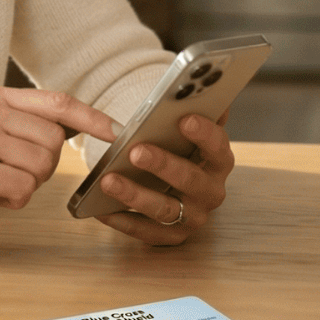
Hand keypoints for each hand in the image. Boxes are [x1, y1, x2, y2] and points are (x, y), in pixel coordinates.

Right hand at [0, 86, 118, 250]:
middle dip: (44, 167)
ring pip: (42, 167)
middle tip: (14, 173)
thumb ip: (28, 124)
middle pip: (53, 141)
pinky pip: (24, 189)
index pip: (56, 101)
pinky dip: (14, 200)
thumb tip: (80, 124)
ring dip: (27, 185)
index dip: (91, 117)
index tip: (116, 131)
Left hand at [94, 112, 233, 245]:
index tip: (184, 119)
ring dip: (135, 194)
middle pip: (190, 180)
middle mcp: (210, 192)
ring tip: (108, 179)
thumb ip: (196, 108)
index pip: (218, 147)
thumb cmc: (179, 148)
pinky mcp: (171, 237)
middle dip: (163, 165)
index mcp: (218, 161)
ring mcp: (192, 217)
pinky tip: (100, 209)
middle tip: (136, 150)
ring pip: (165, 209)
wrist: (173, 183)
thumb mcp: (188, 129)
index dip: (204, 134)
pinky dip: (122, 221)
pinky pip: (145, 232)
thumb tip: (203, 83)